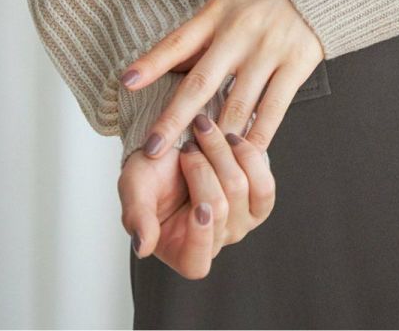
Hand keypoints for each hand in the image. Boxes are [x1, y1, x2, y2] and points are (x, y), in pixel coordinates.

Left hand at [119, 0, 325, 160]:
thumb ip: (200, 32)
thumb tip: (168, 69)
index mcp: (218, 14)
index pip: (179, 41)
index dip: (151, 62)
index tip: (126, 83)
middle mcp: (240, 33)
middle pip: (201, 82)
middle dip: (175, 119)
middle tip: (153, 149)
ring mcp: (269, 50)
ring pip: (237, 104)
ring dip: (216, 137)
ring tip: (198, 164)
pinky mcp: (295, 64)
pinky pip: (273, 108)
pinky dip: (258, 135)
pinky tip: (243, 153)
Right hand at [120, 117, 275, 277]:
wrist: (179, 144)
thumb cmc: (152, 173)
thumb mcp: (134, 189)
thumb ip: (137, 217)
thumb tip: (143, 248)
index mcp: (181, 251)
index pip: (197, 262)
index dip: (201, 238)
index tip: (199, 207)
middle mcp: (215, 241)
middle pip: (219, 208)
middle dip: (201, 168)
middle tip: (187, 147)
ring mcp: (240, 222)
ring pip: (241, 190)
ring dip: (223, 155)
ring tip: (206, 137)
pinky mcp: (259, 200)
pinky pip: (264, 184)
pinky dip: (247, 156)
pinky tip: (231, 140)